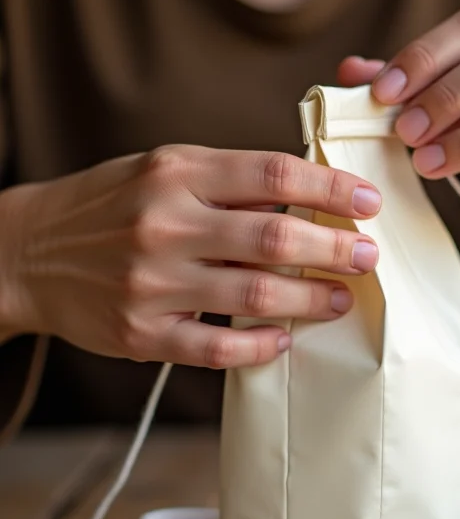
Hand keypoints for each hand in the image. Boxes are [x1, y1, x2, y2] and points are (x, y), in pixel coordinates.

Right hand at [0, 146, 380, 366]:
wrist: (27, 253)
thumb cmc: (109, 207)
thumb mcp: (162, 171)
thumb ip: (229, 181)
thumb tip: (308, 196)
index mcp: (175, 173)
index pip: (273, 174)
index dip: (331, 188)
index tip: (368, 202)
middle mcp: (164, 225)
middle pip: (275, 238)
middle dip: (335, 250)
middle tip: (367, 258)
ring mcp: (152, 283)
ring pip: (254, 295)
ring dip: (310, 300)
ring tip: (340, 299)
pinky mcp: (142, 334)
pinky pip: (217, 347)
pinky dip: (260, 346)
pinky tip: (285, 339)